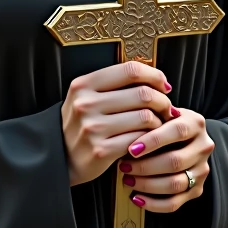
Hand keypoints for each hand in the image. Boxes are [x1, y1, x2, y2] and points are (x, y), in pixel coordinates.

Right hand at [62, 61, 173, 187]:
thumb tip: (157, 80)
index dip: (154, 75)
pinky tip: (147, 140)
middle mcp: (86, 104)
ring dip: (159, 122)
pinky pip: (139, 139)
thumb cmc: (81, 124)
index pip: (130, 70)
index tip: (163, 86)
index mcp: (83, 84)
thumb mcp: (87, 97)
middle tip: (167, 109)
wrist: (60, 157)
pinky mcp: (101, 150)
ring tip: (157, 125)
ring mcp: (92, 128)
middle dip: (162, 101)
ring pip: (145, 117)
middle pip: (142, 93)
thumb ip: (114, 85)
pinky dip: (150, 139)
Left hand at [119, 107, 214, 212]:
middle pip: (175, 161)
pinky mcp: (196, 190)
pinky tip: (136, 198)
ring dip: (147, 185)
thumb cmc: (166, 123)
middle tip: (123, 166)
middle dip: (145, 166)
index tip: (132, 149)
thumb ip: (152, 115)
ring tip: (127, 180)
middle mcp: (203, 147)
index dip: (154, 141)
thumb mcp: (163, 113)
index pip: (177, 131)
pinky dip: (153, 204)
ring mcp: (202, 170)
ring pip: (175, 184)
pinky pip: (174, 203)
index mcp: (196, 123)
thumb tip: (129, 125)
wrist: (186, 138)